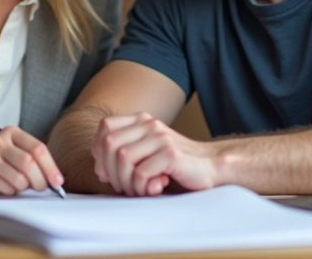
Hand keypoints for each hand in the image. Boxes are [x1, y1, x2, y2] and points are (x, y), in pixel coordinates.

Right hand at [0, 126, 63, 194]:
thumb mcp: (12, 150)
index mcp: (11, 132)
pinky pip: (7, 188)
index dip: (51, 167)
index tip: (58, 181)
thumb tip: (55, 178)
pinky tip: (3, 186)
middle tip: (41, 188)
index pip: (38, 148)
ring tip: (17, 185)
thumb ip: (31, 157)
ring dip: (23, 187)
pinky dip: (11, 192)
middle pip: (30, 163)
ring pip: (20, 178)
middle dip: (40, 180)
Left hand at [91, 112, 217, 196]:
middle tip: (124, 186)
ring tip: (139, 190)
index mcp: (142, 121)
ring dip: (126, 182)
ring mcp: (161, 138)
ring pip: (122, 159)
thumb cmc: (176, 166)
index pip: (105, 127)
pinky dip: (141, 187)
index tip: (108, 171)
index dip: (100, 151)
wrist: (212, 167)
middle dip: (110, 171)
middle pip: (109, 144)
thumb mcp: (147, 154)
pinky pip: (140, 173)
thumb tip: (99, 170)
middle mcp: (150, 125)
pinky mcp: (171, 154)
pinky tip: (154, 189)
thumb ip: (123, 156)